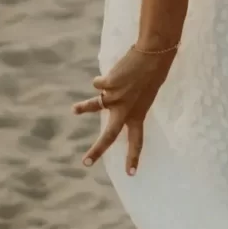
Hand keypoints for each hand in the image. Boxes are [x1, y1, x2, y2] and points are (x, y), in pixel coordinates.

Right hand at [75, 42, 176, 175]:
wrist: (153, 55)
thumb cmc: (152, 74)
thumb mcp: (144, 94)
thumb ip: (129, 103)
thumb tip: (107, 102)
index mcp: (139, 114)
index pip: (137, 140)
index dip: (133, 157)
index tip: (130, 174)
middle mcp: (125, 110)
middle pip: (109, 135)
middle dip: (96, 151)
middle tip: (85, 164)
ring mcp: (115, 98)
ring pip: (94, 105)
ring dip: (83, 108)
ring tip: (74, 110)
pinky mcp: (107, 84)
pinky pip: (100, 83)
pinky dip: (104, 78)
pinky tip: (116, 71)